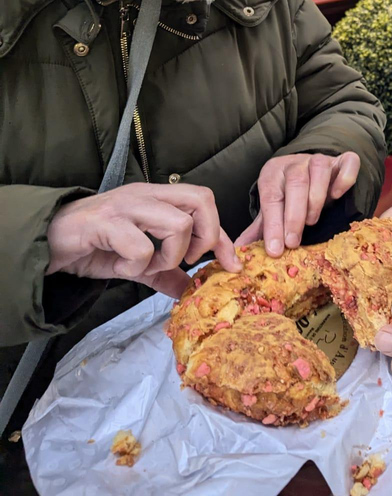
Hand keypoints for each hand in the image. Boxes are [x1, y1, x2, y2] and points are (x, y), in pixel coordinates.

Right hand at [47, 183, 241, 298]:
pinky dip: (136, 265)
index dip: (224, 238)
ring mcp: (126, 206)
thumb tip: (191, 291)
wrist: (47, 243)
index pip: (206, 206)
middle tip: (186, 260)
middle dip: (206, 237)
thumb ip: (166, 274)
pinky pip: (142, 246)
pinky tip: (119, 266)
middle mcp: (146, 195)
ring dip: (169, 256)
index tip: (231, 265)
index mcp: (158, 199)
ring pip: (178, 224)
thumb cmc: (94, 245)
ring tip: (145, 266)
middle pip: (202, 200)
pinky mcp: (106, 223)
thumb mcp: (138, 263)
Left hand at [235, 152, 359, 255]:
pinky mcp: (342, 160)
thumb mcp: (273, 209)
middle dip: (293, 216)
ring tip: (312, 222)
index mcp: (273, 173)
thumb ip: (260, 228)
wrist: (312, 171)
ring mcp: (320, 159)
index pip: (271, 197)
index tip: (275, 250)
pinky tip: (337, 195)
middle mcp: (296, 163)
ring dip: (316, 198)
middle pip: (295, 183)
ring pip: (319, 170)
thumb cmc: (290, 195)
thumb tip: (239, 250)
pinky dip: (345, 178)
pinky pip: (348, 162)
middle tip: (292, 243)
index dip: (273, 224)